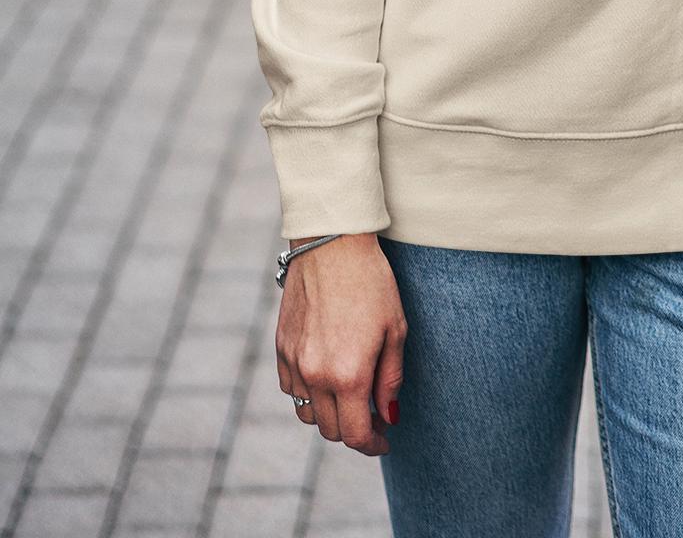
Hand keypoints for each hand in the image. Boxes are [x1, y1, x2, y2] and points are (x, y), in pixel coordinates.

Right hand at [276, 233, 404, 456]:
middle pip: (330, 430)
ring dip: (328, 415)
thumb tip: (387, 415)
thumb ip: (390, 379)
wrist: (332, 244)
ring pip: (307, 414)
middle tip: (372, 416)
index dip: (373, 444)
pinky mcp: (281, 348)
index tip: (384, 440)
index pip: (356, 434)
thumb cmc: (372, 282)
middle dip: (353, 431)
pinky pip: (291, 389)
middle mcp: (316, 376)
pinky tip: (326, 375)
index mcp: (349, 375)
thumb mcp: (395, 329)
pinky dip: (308, 393)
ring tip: (349, 396)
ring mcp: (294, 363)